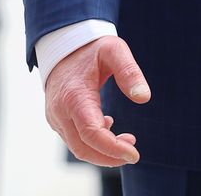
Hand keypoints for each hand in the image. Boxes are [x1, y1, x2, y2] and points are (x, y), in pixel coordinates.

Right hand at [45, 35, 150, 166]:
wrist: (63, 44)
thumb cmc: (91, 47)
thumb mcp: (114, 50)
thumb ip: (129, 71)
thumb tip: (144, 97)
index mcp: (74, 95)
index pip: (91, 133)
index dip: (112, 149)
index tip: (134, 154)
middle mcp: (60, 111)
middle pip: (83, 148)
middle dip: (109, 156)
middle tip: (133, 151)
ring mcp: (55, 117)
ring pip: (77, 148)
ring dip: (102, 151)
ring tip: (127, 140)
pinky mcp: (56, 119)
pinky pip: (73, 139)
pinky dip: (92, 143)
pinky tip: (108, 127)